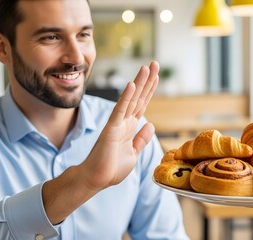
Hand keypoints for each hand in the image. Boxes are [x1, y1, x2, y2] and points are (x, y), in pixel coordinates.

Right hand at [42, 61, 158, 223]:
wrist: (96, 180)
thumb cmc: (111, 168)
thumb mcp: (133, 153)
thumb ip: (141, 139)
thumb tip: (150, 124)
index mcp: (129, 127)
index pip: (142, 104)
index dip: (149, 90)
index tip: (156, 75)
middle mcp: (124, 122)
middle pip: (138, 97)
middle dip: (147, 81)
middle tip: (154, 63)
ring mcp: (117, 124)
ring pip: (130, 100)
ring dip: (139, 83)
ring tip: (147, 68)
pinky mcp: (111, 130)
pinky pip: (120, 111)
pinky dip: (126, 98)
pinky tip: (131, 85)